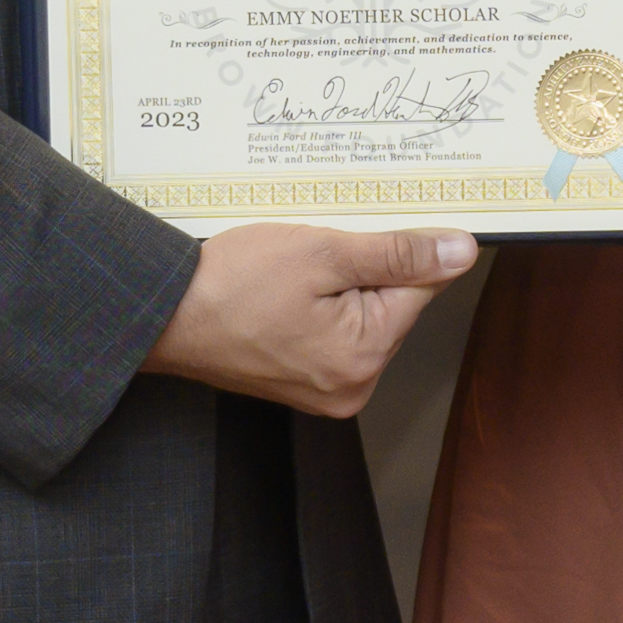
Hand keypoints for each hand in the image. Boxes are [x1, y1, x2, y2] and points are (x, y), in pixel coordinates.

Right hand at [148, 222, 475, 419]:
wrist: (162, 315)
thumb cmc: (228, 285)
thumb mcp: (322, 253)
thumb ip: (398, 254)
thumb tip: (460, 252)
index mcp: (364, 356)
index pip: (420, 287)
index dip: (397, 248)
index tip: (362, 231)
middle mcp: (353, 386)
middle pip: (392, 305)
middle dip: (363, 270)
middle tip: (312, 254)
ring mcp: (328, 391)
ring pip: (363, 317)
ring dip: (340, 286)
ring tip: (292, 275)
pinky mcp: (305, 385)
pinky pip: (335, 334)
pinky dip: (320, 307)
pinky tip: (286, 294)